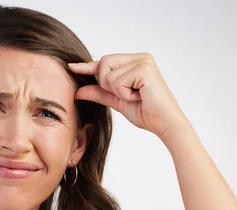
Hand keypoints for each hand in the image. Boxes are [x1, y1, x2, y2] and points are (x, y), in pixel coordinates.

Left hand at [68, 53, 191, 140]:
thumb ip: (99, 93)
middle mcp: (140, 57)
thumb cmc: (146, 112)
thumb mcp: (117, 101)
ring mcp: (143, 61)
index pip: (105, 62)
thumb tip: (78, 90)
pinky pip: (117, 82)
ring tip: (136, 96)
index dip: (88, 66)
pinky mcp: (144, 69)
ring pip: (108, 74)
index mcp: (135, 61)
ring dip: (117, 91)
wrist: (164, 124)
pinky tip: (139, 96)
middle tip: (127, 95)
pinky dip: (124, 94)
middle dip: (107, 84)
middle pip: (103, 63)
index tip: (71, 66)